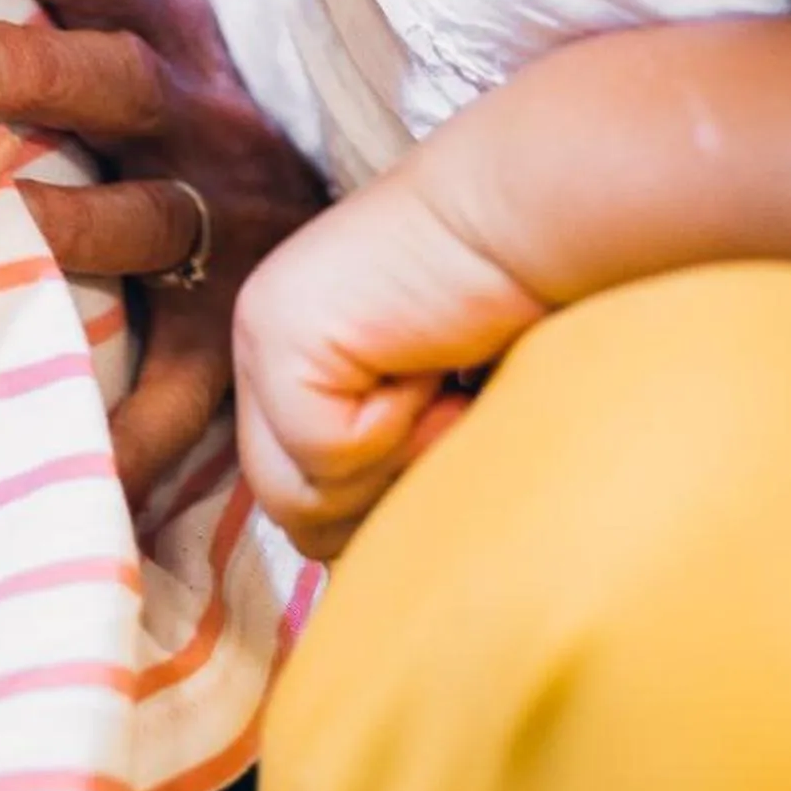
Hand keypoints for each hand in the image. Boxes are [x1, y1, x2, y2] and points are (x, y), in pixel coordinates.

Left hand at [0, 0, 325, 503]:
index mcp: (159, 28)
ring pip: (147, 219)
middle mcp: (195, 112)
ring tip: (6, 233)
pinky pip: (185, 391)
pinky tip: (74, 461)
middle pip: (118, 77)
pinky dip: (132, 432)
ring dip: (74, 224)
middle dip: (38, 67)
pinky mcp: (233, 325)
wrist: (344, 205)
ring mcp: (221, 220)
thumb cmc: (184, 102)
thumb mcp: (138, 15)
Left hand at [231, 165, 546, 559]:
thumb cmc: (514, 319)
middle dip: (385, 497)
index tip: (443, 444)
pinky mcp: (279, 338)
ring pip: (302, 502)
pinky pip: (328, 456)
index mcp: (293, 361)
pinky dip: (398, 431)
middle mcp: (262, 343)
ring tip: (438, 388)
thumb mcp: (437, 418)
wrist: (529, 220)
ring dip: (396, 467)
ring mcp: (261, 337)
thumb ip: (389, 473)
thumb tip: (377, 570)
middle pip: (292, 516)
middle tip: (446, 420)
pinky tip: (428, 364)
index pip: (300, 499)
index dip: (380, 504)